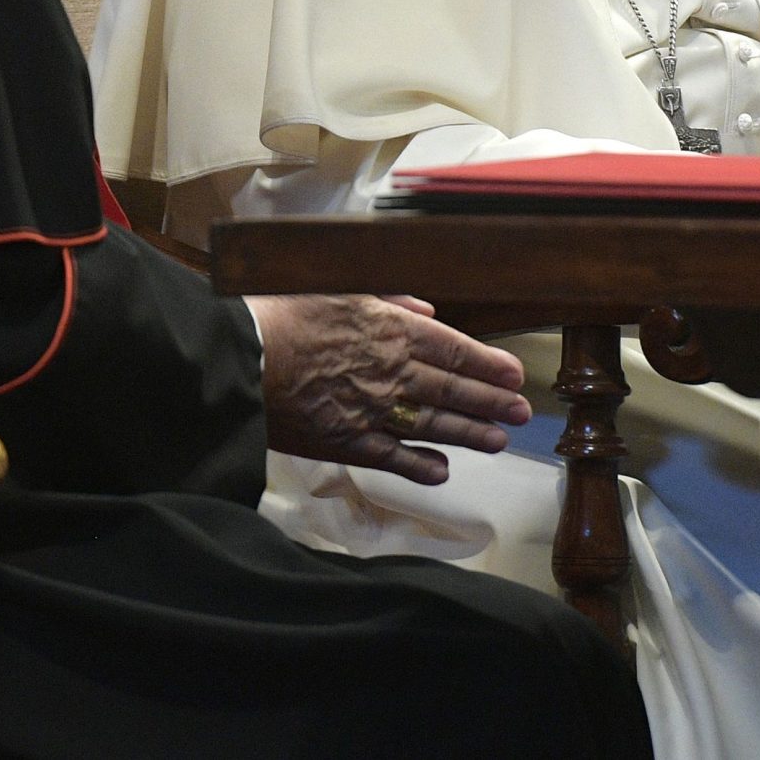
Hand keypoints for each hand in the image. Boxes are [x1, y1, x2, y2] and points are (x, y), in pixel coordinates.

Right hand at [246, 292, 530, 484]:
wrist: (238, 358)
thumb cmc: (281, 315)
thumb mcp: (336, 289)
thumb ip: (387, 299)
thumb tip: (427, 309)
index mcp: (389, 329)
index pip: (453, 350)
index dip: (487, 365)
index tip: (514, 375)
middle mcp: (390, 372)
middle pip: (452, 390)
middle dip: (491, 402)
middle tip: (522, 412)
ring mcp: (371, 411)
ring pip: (433, 426)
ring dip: (470, 434)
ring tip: (498, 440)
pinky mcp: (346, 442)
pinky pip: (393, 458)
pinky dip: (420, 465)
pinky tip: (442, 470)